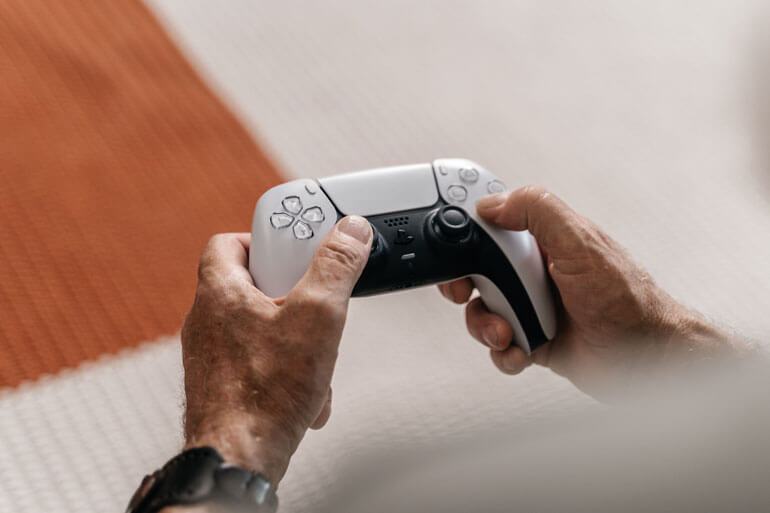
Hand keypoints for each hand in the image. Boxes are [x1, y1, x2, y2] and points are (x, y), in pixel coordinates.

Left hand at [180, 216, 371, 483]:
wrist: (240, 458)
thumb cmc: (264, 395)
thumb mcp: (316, 316)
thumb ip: (335, 267)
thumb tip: (350, 232)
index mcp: (219, 292)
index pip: (229, 241)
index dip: (264, 238)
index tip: (295, 246)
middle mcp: (207, 321)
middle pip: (252, 284)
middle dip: (292, 294)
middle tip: (314, 303)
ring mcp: (213, 355)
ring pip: (261, 327)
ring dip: (295, 337)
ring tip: (314, 354)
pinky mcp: (223, 383)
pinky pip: (260, 361)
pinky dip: (286, 368)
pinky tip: (307, 387)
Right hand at [439, 186, 740, 399]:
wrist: (647, 357)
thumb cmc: (627, 300)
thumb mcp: (581, 243)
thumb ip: (538, 212)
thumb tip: (493, 202)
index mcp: (543, 240)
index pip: (493, 223)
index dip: (467, 230)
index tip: (453, 244)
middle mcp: (534, 271)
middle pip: (476, 270)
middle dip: (466, 286)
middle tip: (468, 293)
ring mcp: (532, 306)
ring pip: (482, 311)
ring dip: (486, 326)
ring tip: (509, 332)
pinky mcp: (533, 339)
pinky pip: (499, 346)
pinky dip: (504, 353)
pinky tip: (521, 351)